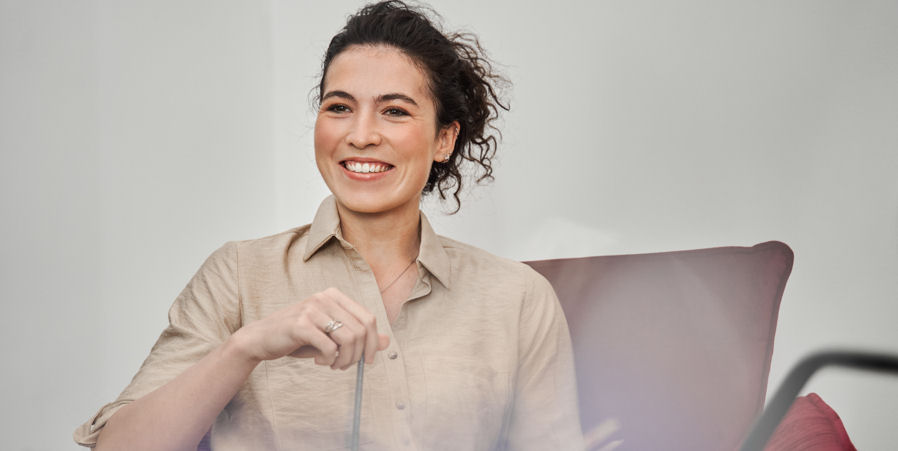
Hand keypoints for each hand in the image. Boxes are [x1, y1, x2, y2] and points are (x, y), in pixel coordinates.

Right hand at [230, 287, 389, 369]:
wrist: (262, 339)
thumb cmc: (299, 337)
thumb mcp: (330, 336)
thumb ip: (358, 336)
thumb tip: (386, 341)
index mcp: (334, 296)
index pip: (368, 318)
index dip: (372, 342)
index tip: (368, 361)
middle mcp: (325, 297)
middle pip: (360, 330)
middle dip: (357, 355)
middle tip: (345, 366)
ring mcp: (312, 309)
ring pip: (348, 339)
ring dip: (344, 359)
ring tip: (333, 365)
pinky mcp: (301, 324)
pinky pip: (330, 347)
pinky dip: (329, 360)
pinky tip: (320, 361)